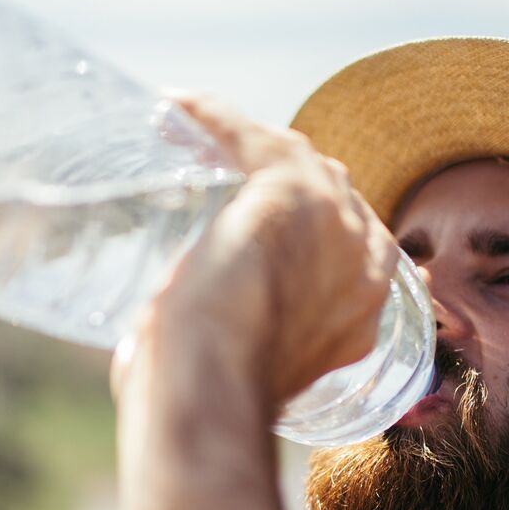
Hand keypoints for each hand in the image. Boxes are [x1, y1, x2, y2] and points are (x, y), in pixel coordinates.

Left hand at [114, 93, 400, 415]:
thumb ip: (223, 361)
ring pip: (300, 163)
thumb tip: (141, 364)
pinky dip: (216, 120)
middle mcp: (367, 268)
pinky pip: (254, 138)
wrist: (214, 386)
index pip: (345, 249)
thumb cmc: (207, 402)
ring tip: (204, 140)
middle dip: (290, 187)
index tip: (263, 235)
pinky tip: (179, 107)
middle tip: (231, 185)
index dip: (306, 235)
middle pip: (333, 199)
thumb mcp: (234, 380)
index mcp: (361, 318)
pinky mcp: (294, 190)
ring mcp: (338, 224)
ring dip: (254, 147)